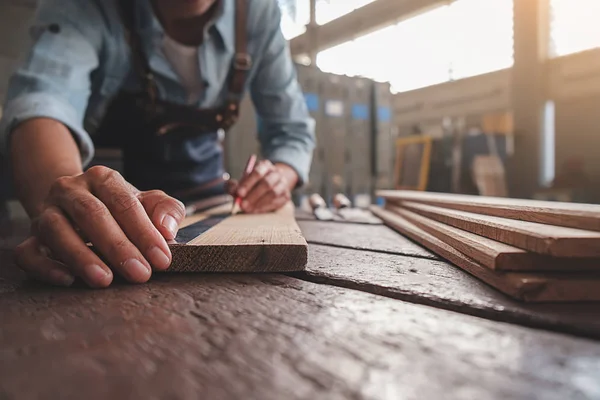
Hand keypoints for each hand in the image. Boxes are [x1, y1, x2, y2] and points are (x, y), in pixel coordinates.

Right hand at [14, 166, 185, 287]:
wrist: (77, 204)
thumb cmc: (122, 208)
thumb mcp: (149, 203)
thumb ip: (167, 209)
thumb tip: (167, 228)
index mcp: (102, 178)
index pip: (124, 203)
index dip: (144, 232)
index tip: (162, 259)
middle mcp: (70, 190)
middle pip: (91, 214)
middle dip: (118, 247)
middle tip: (140, 273)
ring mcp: (46, 212)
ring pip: (56, 230)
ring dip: (81, 257)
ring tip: (105, 280)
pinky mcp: (31, 237)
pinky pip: (28, 252)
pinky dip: (45, 267)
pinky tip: (68, 280)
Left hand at [228, 161, 296, 213]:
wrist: (272, 186)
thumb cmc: (253, 184)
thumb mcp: (241, 182)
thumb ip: (234, 186)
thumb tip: (232, 191)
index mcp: (265, 165)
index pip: (257, 172)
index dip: (247, 183)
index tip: (239, 193)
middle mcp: (276, 173)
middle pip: (267, 183)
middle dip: (253, 195)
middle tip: (242, 205)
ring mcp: (283, 184)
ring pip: (273, 193)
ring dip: (259, 203)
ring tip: (248, 209)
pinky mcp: (286, 195)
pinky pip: (277, 202)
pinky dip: (265, 207)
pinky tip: (256, 211)